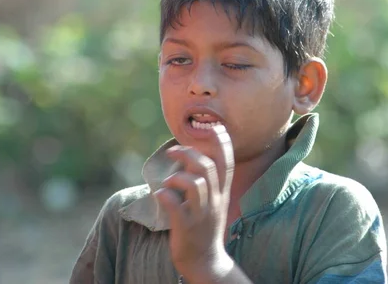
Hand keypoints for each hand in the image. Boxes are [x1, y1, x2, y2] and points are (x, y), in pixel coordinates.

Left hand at [154, 125, 234, 281]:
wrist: (205, 261)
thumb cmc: (205, 227)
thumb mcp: (215, 203)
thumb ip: (209, 182)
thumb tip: (193, 157)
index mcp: (222, 193)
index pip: (227, 162)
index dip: (222, 142)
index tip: (215, 126)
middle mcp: (215, 200)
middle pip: (208, 167)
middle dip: (189, 154)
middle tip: (173, 151)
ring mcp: (201, 214)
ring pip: (195, 183)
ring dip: (177, 176)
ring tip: (168, 182)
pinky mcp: (186, 226)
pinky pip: (174, 204)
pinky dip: (163, 195)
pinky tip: (159, 196)